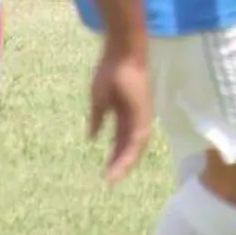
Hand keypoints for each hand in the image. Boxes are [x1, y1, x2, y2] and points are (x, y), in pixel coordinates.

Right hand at [87, 36, 151, 184]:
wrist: (122, 54)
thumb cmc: (110, 71)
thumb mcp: (99, 99)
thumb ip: (98, 119)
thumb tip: (92, 136)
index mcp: (126, 115)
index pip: (122, 141)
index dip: (115, 156)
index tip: (105, 172)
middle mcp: (136, 118)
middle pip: (130, 147)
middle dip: (120, 164)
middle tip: (109, 181)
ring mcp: (142, 116)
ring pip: (136, 147)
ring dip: (125, 163)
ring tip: (113, 178)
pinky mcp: (144, 113)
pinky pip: (139, 138)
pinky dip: (130, 152)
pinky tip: (122, 163)